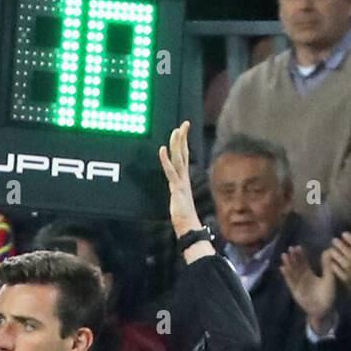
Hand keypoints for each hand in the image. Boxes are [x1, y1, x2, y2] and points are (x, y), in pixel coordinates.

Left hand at [159, 122, 201, 237]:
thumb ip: (177, 192)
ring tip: (176, 131)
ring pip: (179, 159)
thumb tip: (175, 191)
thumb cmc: (184, 216)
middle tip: (184, 124)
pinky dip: (166, 160)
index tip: (183, 130)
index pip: (184, 156)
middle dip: (183, 138)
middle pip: (183, 153)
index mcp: (184, 179)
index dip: (184, 143)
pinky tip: (162, 149)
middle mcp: (184, 178)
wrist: (188, 226)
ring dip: (177, 144)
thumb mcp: (179, 200)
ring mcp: (181, 182)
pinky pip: (171, 171)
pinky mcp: (176, 188)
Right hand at [279, 244, 336, 330]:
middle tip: (290, 249)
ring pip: (292, 272)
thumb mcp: (329, 278)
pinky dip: (287, 275)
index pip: (304, 262)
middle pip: (296, 266)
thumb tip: (327, 250)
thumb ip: (327, 266)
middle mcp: (302, 278)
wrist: (323, 310)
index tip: (297, 247)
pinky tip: (283, 268)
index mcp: (310, 274)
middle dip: (292, 258)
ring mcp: (298, 284)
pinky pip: (290, 282)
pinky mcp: (295, 291)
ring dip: (288, 264)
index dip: (300, 255)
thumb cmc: (328, 295)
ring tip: (284, 256)